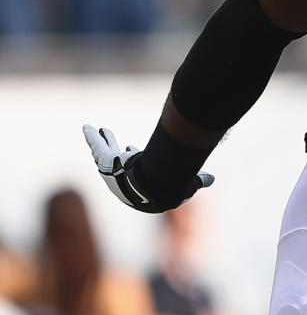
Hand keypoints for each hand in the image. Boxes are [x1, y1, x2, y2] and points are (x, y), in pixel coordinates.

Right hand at [82, 125, 213, 212]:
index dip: (135, 160)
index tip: (133, 148)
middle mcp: (124, 181)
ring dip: (102, 142)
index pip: (136, 171)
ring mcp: (112, 171)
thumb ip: (198, 180)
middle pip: (119, 162)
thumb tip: (212, 179)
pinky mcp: (106, 161)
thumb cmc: (173, 187)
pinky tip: (87, 127)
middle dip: (118, 151)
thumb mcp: (189, 184)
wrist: (157, 186)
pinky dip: (91, 136)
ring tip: (100, 130)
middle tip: (122, 143)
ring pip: (105, 153)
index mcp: (140, 187)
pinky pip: (96, 146)